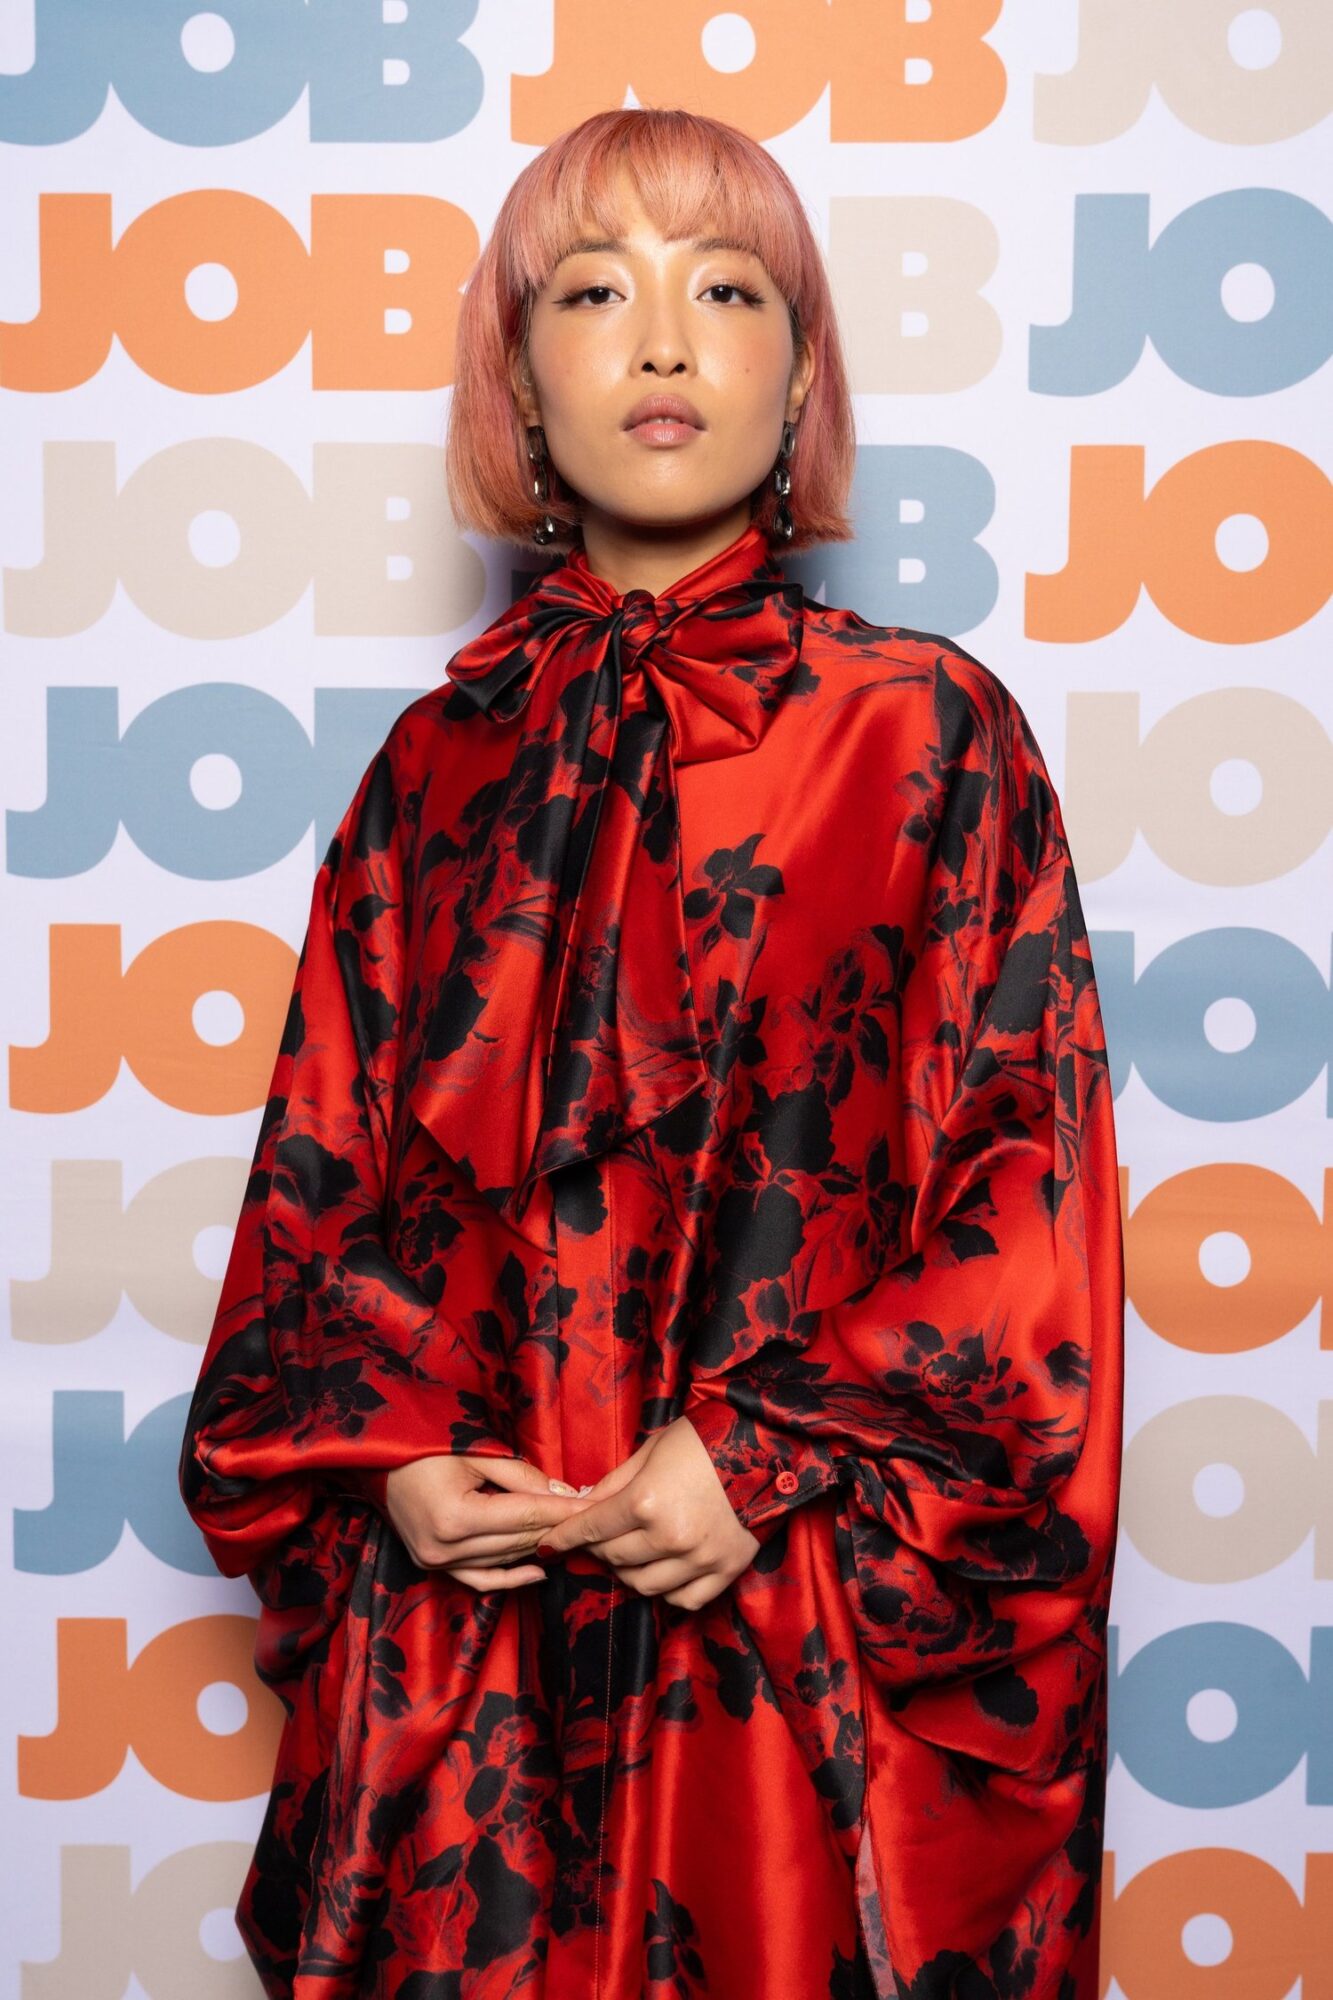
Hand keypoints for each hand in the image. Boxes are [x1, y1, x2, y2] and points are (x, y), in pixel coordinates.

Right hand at [383, 1453, 594, 1588]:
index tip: (595, 1505)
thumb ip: (521, 1476)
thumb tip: (564, 1494)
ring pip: (504, 1559)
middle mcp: (444, 1547)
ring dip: (539, 1547)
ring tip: (572, 1535)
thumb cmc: (423, 1446)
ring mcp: (435, 1561)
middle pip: (518, 1540)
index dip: (564, 1510)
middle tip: (593, 1516)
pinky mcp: (432, 1566)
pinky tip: (540, 1572)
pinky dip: (510, 1578)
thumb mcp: (475, 1451)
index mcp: (455, 1516)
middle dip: (558, 1526)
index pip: (525, 1516)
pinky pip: (479, 1579)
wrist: (375, 1459)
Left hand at [532, 1416, 760, 1609]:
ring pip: (644, 1585)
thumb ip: (615, 1482)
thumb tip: (585, 1503)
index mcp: (645, 1501)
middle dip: (597, 1549)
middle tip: (598, 1538)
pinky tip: (664, 1571)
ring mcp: (699, 1559)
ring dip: (628, 1572)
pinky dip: (668, 1591)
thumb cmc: (704, 1440)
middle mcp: (669, 1537)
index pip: (591, 1528)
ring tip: (631, 1554)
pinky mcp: (725, 1571)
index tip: (550, 1542)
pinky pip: (684, 1600)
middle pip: (614, 1558)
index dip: (565, 1536)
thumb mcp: (651, 1450)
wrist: (767, 1447)